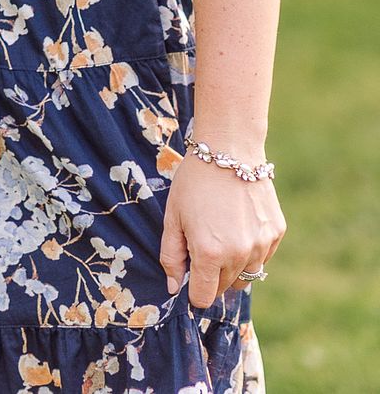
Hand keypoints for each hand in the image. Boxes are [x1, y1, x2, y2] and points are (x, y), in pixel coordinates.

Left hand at [160, 155, 285, 307]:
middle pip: (224, 287)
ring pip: (246, 276)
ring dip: (232, 266)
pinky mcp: (276, 233)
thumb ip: (171, 256)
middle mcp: (238, 254)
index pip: (203, 297)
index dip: (194, 291)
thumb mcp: (172, 216)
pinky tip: (239, 223)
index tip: (190, 275)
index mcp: (209, 253)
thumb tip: (175, 288)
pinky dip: (250, 250)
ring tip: (222, 233)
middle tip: (203, 242)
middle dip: (211, 274)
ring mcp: (261, 245)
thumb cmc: (194, 181)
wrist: (229, 148)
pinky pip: (262, 257)